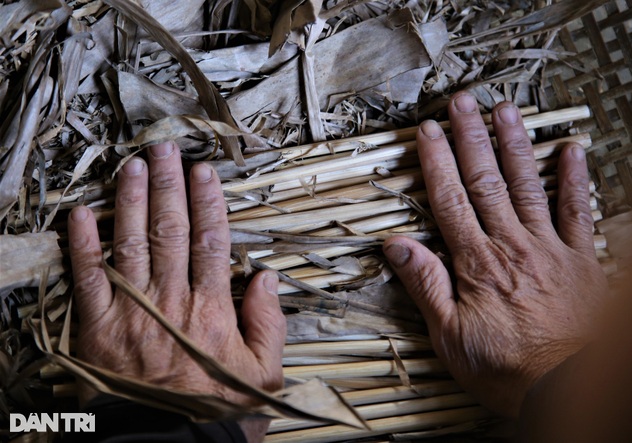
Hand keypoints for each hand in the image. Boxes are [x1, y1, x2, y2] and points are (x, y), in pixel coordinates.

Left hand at [68, 141, 285, 440]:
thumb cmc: (218, 410)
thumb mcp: (264, 374)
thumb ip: (269, 323)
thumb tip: (267, 277)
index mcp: (214, 309)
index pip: (212, 241)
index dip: (209, 202)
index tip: (205, 172)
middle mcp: (172, 300)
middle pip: (172, 231)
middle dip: (170, 186)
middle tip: (167, 150)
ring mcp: (133, 311)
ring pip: (133, 244)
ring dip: (131, 201)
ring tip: (132, 166)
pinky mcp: (99, 327)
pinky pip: (89, 279)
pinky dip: (83, 245)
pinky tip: (81, 214)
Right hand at [383, 93, 606, 416]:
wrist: (567, 389)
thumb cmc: (505, 368)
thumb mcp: (450, 337)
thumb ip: (425, 285)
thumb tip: (396, 245)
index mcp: (476, 263)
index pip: (450, 200)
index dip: (437, 162)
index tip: (428, 131)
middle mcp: (511, 245)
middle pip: (486, 181)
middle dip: (471, 137)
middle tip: (461, 102)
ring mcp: (549, 248)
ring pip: (528, 184)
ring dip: (514, 144)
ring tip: (504, 110)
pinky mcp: (580, 259)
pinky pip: (578, 211)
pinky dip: (574, 179)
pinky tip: (571, 150)